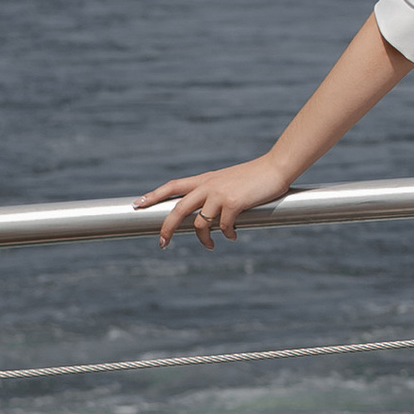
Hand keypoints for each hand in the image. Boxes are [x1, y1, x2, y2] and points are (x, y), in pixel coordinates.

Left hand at [138, 158, 292, 247]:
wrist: (276, 168)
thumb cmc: (255, 177)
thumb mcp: (229, 181)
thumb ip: (216, 194)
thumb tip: (210, 216)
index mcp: (205, 180)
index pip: (172, 186)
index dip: (153, 195)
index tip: (137, 204)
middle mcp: (208, 186)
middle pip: (178, 209)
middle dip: (167, 228)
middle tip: (162, 244)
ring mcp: (220, 194)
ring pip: (200, 223)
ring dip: (204, 239)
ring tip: (211, 246)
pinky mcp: (234, 203)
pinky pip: (223, 226)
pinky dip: (227, 235)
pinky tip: (233, 236)